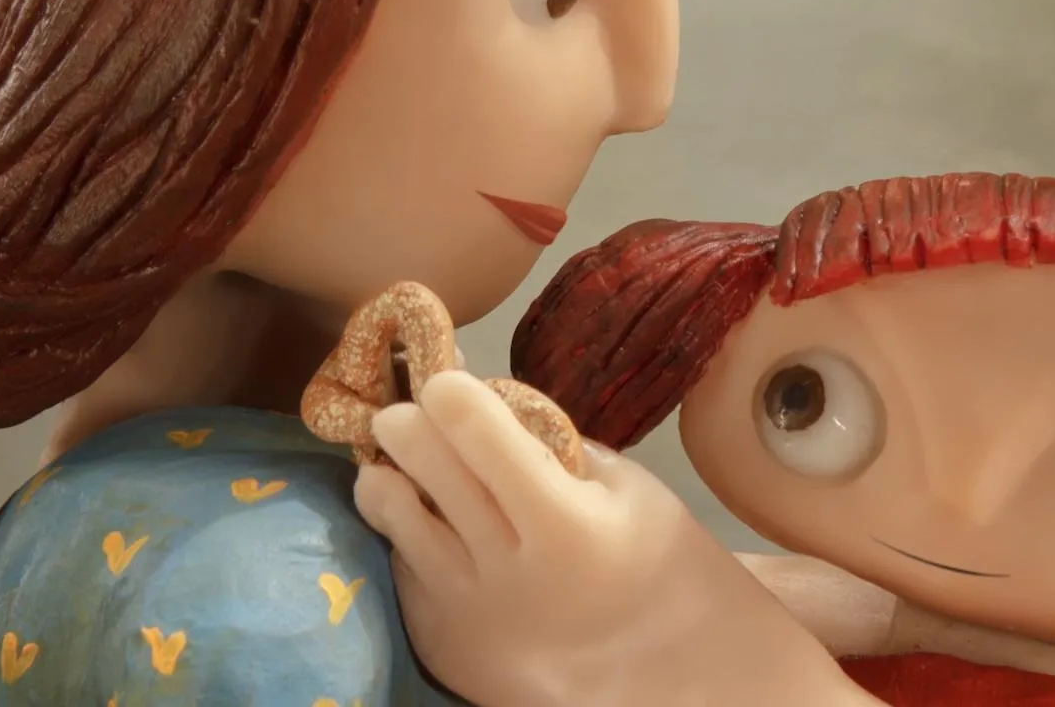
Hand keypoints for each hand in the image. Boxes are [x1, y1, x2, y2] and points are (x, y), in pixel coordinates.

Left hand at [356, 371, 863, 706]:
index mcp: (561, 521)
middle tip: (408, 411)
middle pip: (421, 463)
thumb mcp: (626, 488)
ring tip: (401, 464)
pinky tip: (431, 527)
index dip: (450, 392)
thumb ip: (552, 448)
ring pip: (391, 514)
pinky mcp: (439, 641)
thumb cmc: (657, 564)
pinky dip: (407, 536)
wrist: (666, 676)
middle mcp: (502, 566)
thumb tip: (482, 402)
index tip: (445, 378)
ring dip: (388, 477)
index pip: (477, 431)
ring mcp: (463, 608)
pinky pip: (402, 565)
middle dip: (404, 423)